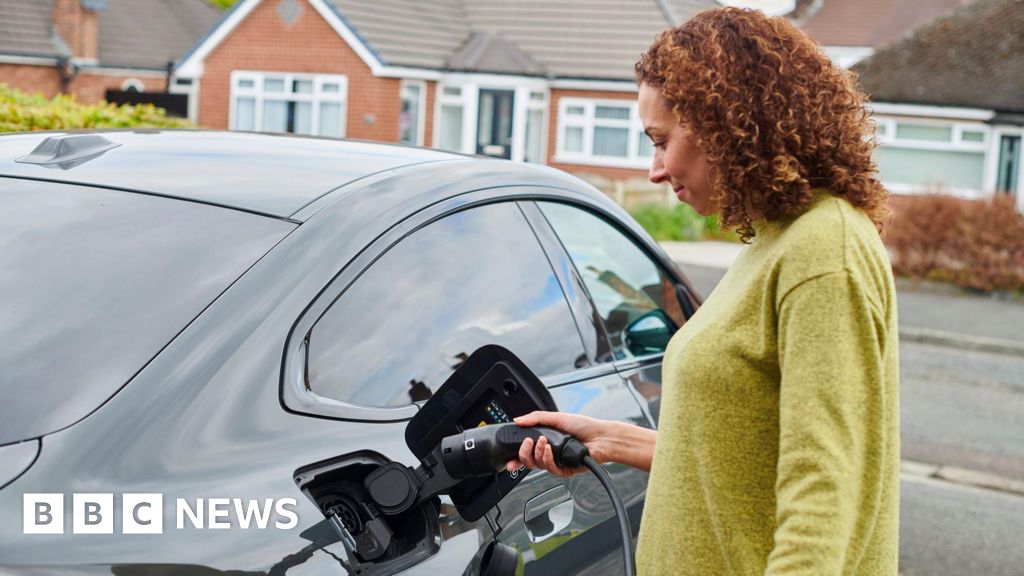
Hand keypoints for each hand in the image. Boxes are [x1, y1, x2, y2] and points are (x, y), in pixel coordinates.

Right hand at [504, 411, 622, 477]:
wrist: (602, 437)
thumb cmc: (584, 426)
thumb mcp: (556, 417)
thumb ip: (535, 418)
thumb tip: (518, 420)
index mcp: (546, 441)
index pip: (527, 450)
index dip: (515, 455)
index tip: (508, 457)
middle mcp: (550, 453)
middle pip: (528, 460)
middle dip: (522, 453)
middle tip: (526, 443)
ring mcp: (557, 462)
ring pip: (537, 465)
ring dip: (537, 452)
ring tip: (543, 441)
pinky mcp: (564, 470)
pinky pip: (550, 469)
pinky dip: (547, 458)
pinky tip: (550, 449)